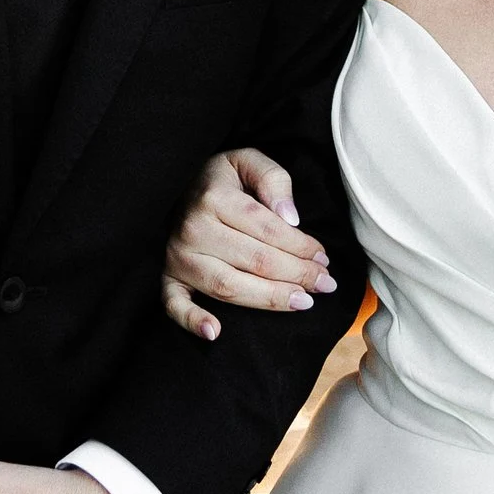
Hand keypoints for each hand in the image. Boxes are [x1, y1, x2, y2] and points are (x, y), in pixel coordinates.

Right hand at [162, 146, 335, 342]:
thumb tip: (291, 218)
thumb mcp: (248, 161)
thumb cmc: (222, 178)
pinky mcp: (169, 277)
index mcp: (214, 198)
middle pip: (255, 261)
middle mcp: (193, 228)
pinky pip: (174, 304)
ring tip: (302, 302)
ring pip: (228, 286)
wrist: (180, 186)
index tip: (324, 257)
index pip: (268, 230)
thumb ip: (273, 180)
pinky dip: (192, 320)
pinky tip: (215, 332)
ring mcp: (178, 256)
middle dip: (297, 274)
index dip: (302, 247)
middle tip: (325, 283)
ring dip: (269, 299)